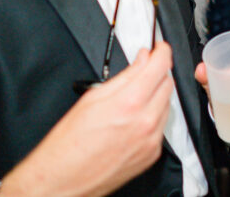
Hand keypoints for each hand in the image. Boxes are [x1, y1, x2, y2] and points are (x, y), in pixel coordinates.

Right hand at [0, 44, 174, 195]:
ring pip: (167, 105)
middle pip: (167, 84)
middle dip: (158, 73)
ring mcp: (151, 140)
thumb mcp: (91, 99)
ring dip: (156, 96)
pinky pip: (162, 126)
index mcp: (129, 104)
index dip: (162, 52)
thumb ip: (124, 76)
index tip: (160, 48)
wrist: (62, 182)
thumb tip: (142, 60)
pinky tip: (134, 119)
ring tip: (133, 99)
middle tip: (144, 71)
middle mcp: (145, 122)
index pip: (160, 66)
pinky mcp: (152, 154)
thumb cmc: (67, 145)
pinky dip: (153, 117)